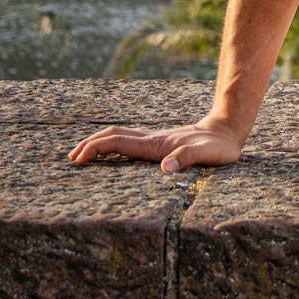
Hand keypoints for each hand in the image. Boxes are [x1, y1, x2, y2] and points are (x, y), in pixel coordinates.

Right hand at [66, 118, 244, 171]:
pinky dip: (112, 144)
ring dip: (99, 142)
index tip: (78, 159)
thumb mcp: (208, 155)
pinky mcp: (159, 142)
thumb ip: (187, 158)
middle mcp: (152, 139)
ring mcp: (155, 139)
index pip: (119, 143)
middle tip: (71, 158)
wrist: (228, 130)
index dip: (97, 149)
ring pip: (120, 136)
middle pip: (113, 136)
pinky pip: (129, 140)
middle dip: (90, 145)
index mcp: (156, 145)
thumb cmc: (219, 147)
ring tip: (82, 154)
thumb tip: (166, 168)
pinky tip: (110, 152)